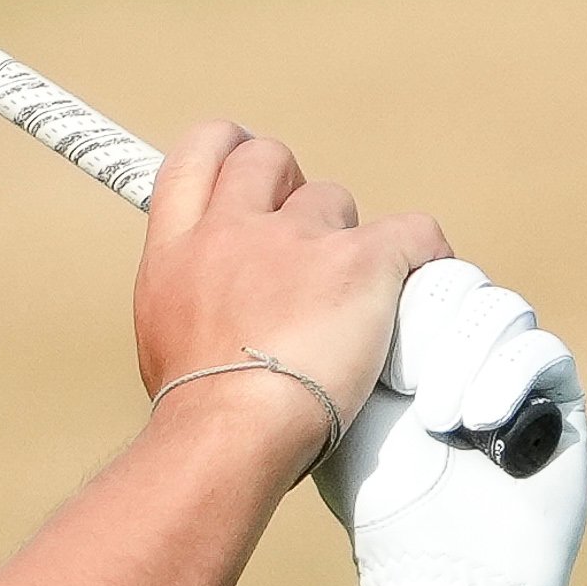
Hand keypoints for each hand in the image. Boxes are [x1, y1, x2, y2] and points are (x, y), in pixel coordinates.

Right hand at [135, 120, 449, 456]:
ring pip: (333, 200)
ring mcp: (296, 241)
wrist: (227, 437)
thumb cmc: (196, 414)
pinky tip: (423, 278)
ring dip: (342, 238)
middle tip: (305, 235)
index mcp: (177, 250)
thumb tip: (218, 305)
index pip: (198, 155)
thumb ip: (192, 298)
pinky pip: (412, 232)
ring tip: (348, 297)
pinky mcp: (359, 262)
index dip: (228, 149)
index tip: (245, 169)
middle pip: (267, 157)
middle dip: (289, 185)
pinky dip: (423, 252)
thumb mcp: (163, 341)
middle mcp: (233, 230)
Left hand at [317, 258, 586, 585]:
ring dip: (464, 357)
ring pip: (502, 310)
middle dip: (430, 326)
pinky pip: (542, 350)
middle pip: (461, 283)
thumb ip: (337, 346)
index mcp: (413, 347)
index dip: (398, 297)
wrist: (439, 571)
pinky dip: (507, 375)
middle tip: (406, 383)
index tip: (377, 355)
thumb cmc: (381, 504)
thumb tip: (328, 280)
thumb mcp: (342, 414)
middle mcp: (465, 352)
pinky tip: (478, 422)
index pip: (416, 277)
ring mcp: (515, 371)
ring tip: (438, 421)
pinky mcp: (558, 398)